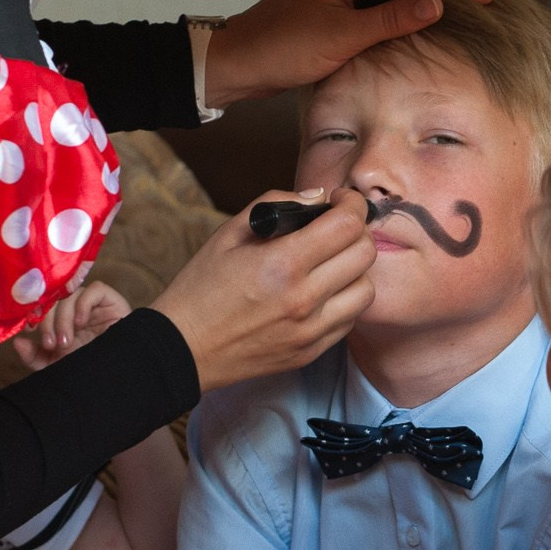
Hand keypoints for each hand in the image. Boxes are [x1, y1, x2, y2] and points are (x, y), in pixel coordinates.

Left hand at [13, 280, 131, 369]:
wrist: (119, 377)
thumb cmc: (89, 371)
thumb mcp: (55, 366)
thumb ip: (35, 356)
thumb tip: (17, 342)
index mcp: (62, 321)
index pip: (44, 306)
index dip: (35, 314)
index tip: (29, 331)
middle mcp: (76, 310)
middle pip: (55, 300)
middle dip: (49, 322)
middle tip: (52, 344)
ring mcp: (94, 305)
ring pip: (70, 295)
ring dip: (63, 318)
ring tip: (67, 341)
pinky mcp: (111, 300)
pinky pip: (94, 290)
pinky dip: (83, 304)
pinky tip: (81, 323)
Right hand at [148, 189, 377, 391]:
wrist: (184, 348)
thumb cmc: (201, 287)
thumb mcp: (228, 233)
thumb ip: (276, 205)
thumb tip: (317, 198)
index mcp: (282, 263)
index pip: (347, 225)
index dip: (351, 204)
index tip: (340, 201)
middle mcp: (304, 299)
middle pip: (365, 254)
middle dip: (356, 231)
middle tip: (337, 227)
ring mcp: (311, 330)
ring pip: (366, 290)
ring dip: (355, 269)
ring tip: (331, 262)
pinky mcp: (312, 351)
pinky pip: (350, 319)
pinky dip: (344, 299)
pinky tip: (322, 290)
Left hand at [200, 0, 492, 107]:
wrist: (240, 65)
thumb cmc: (283, 45)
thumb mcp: (344, 35)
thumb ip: (392, 19)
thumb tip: (438, 4)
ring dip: (427, 1)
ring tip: (469, 9)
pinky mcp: (341, 15)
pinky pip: (383, 9)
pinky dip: (406, 17)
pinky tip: (427, 31)